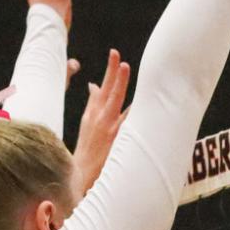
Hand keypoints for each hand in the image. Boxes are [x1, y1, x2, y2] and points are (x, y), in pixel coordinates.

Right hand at [70, 49, 131, 203]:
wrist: (81, 175)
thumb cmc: (87, 148)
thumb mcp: (87, 123)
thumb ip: (93, 102)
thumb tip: (94, 84)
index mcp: (92, 113)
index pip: (102, 87)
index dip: (110, 71)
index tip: (115, 54)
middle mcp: (100, 119)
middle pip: (110, 93)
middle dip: (116, 76)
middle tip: (122, 61)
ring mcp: (109, 130)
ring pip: (120, 107)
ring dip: (126, 94)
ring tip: (130, 79)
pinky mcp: (117, 141)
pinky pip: (129, 125)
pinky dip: (136, 116)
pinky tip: (148, 109)